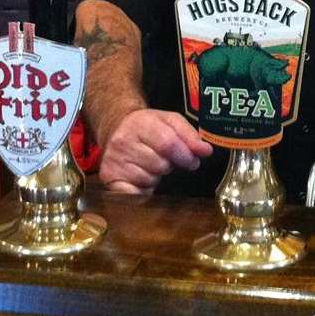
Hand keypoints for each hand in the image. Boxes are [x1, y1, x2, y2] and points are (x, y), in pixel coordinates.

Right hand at [98, 109, 214, 193]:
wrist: (117, 128)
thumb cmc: (148, 127)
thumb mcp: (170, 121)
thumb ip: (190, 135)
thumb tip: (205, 151)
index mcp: (140, 123)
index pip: (168, 144)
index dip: (185, 156)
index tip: (193, 161)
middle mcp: (123, 142)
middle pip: (160, 164)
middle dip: (169, 165)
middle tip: (165, 159)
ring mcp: (114, 160)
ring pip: (149, 179)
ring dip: (156, 176)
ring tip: (150, 164)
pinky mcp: (108, 177)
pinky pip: (134, 194)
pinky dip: (143, 190)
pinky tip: (141, 178)